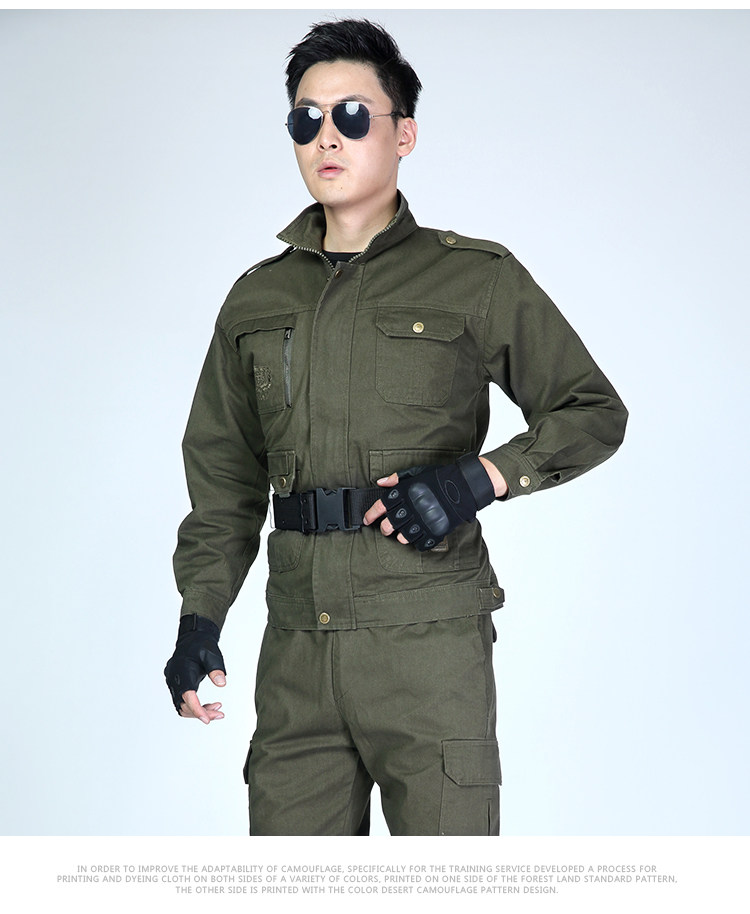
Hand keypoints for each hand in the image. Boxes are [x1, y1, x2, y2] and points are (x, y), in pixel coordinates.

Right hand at [164, 614, 226, 723]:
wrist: (192, 639)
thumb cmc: (202, 645)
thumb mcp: (212, 654)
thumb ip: (216, 669)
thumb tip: (222, 684)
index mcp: (182, 670)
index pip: (187, 695)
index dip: (196, 709)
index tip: (207, 719)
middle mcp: (174, 679)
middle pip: (184, 705)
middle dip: (202, 713)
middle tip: (220, 714)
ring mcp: (173, 683)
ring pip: (182, 706)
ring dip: (199, 711)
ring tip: (217, 710)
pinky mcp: (176, 686)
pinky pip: (183, 702)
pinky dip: (195, 707)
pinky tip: (209, 705)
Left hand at [363, 454, 502, 550]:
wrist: (463, 485)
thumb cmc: (438, 477)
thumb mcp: (415, 473)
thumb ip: (395, 479)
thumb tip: (379, 482)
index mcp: (403, 494)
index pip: (380, 506)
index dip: (370, 514)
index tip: (366, 520)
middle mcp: (410, 509)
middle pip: (388, 526)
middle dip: (384, 528)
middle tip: (386, 528)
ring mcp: (422, 521)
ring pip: (402, 537)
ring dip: (399, 536)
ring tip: (403, 533)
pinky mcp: (434, 531)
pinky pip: (420, 543)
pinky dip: (417, 543)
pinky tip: (417, 538)